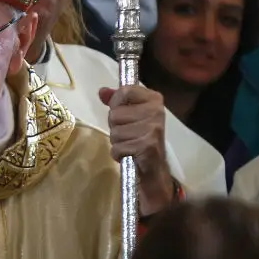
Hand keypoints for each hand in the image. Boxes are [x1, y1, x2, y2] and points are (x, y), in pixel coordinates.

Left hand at [99, 85, 175, 215]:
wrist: (154, 168)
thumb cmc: (140, 137)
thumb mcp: (129, 115)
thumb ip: (116, 101)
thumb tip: (102, 91)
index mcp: (154, 98)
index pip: (125, 91)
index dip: (116, 103)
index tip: (123, 112)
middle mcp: (156, 111)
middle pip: (115, 114)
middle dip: (116, 126)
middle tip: (128, 134)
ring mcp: (153, 129)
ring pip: (115, 132)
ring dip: (117, 141)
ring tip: (130, 144)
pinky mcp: (147, 146)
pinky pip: (118, 147)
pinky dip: (119, 153)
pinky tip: (130, 154)